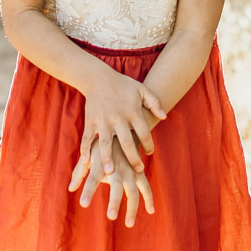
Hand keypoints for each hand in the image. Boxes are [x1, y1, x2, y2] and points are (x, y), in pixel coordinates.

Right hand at [70, 70, 164, 224]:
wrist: (98, 77)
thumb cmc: (123, 85)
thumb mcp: (142, 90)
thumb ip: (155, 103)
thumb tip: (164, 117)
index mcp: (132, 112)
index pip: (144, 132)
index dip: (148, 145)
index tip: (149, 153)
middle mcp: (117, 118)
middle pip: (126, 142)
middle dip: (132, 157)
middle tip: (138, 170)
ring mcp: (102, 120)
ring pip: (105, 143)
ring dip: (107, 158)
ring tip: (110, 173)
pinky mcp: (90, 121)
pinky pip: (87, 138)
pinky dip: (85, 150)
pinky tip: (86, 163)